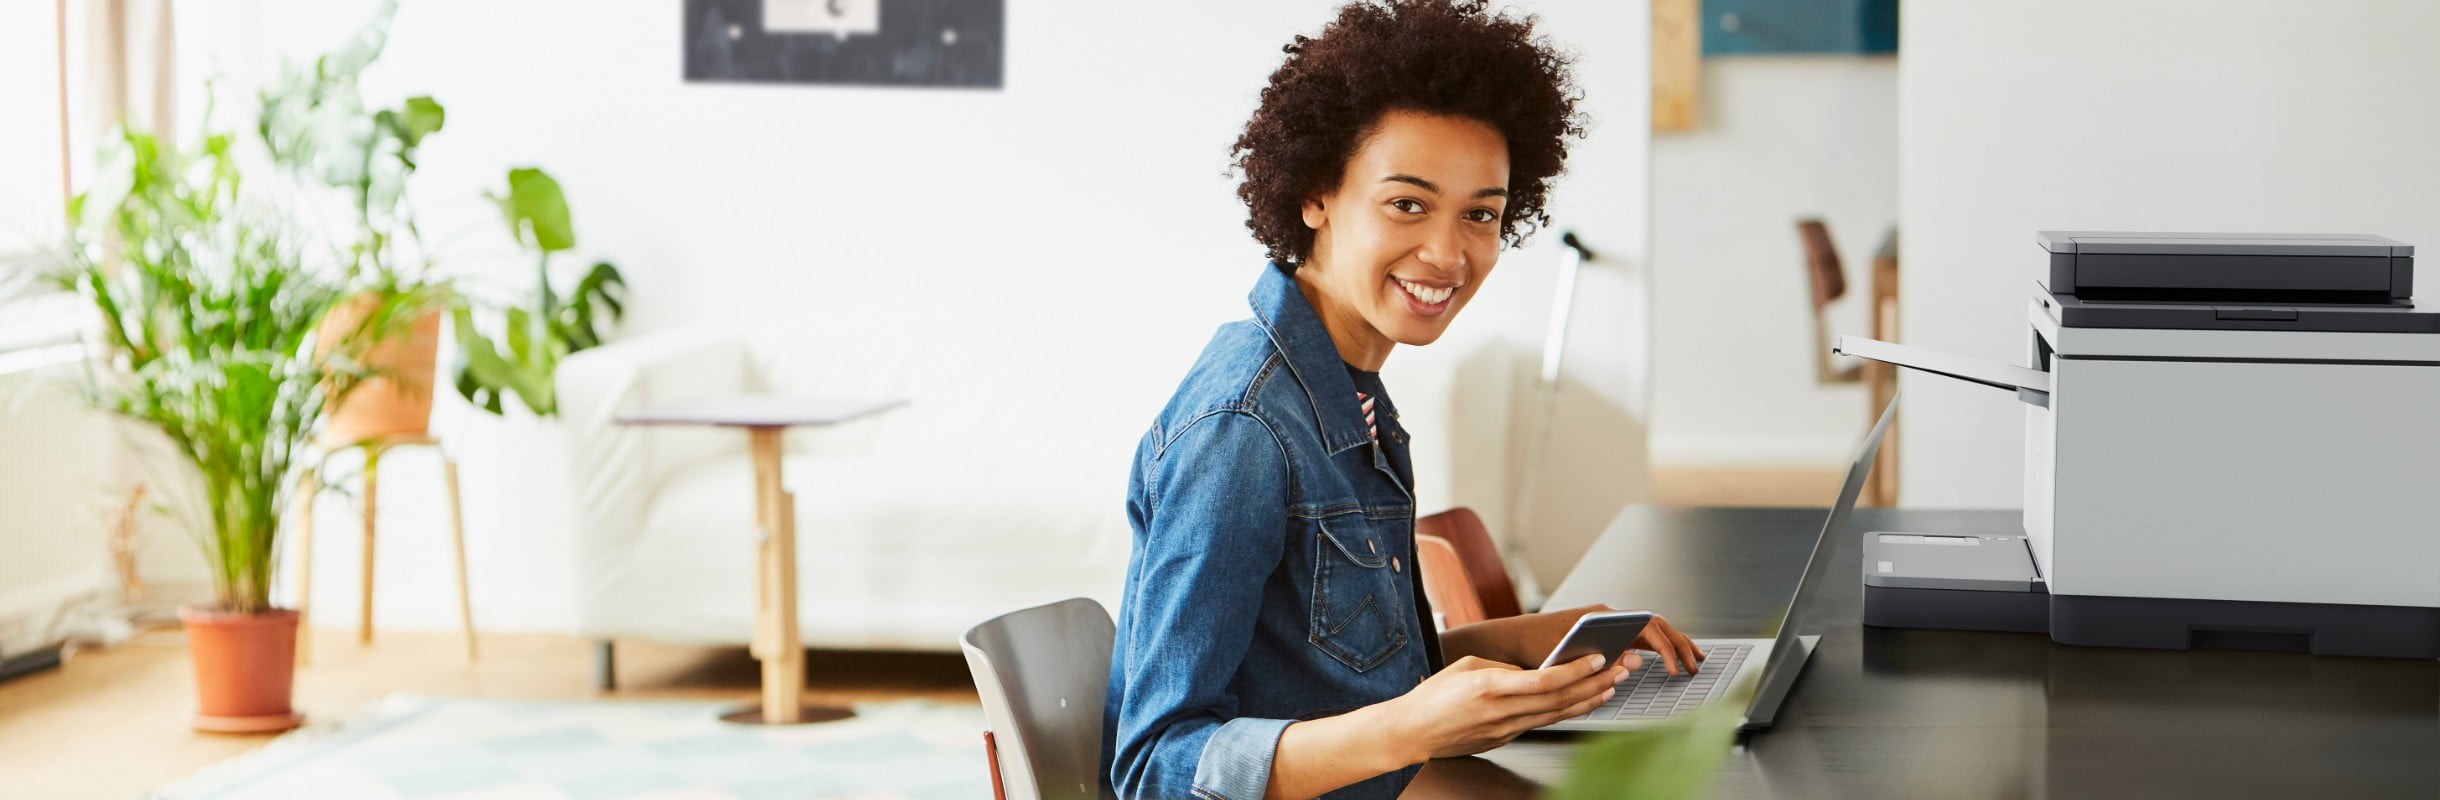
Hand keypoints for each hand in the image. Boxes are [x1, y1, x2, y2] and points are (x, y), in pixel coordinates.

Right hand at [1373, 653, 1628, 762]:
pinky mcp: (1506, 738)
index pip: (1545, 680)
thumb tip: (1534, 671)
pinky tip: (1584, 702)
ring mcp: (1506, 729)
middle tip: (1621, 669)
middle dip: (1596, 683)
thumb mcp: (1468, 667)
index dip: (1576, 670)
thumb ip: (1504, 669)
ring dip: (1590, 699)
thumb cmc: (1435, 696)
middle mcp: (1502, 711)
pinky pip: (1544, 722)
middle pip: (1561, 699)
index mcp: (1491, 687)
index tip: (1598, 658)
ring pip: (1558, 714)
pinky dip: (1569, 711)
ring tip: (1614, 685)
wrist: (1414, 732)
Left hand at [1526, 605, 1707, 676]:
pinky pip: (1637, 636)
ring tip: (1693, 659)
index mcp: (1602, 617)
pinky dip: (1657, 646)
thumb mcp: (1568, 660)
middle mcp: (1608, 615)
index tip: (1674, 668)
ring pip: (1649, 629)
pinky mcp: (1604, 632)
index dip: (1666, 648)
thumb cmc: (1535, 648)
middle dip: (1679, 644)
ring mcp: (1607, 622)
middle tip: (1696, 665)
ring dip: (1673, 643)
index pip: (1647, 626)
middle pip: (1655, 625)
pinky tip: (1668, 657)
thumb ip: (1601, 662)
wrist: (1513, 639)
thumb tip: (1636, 662)